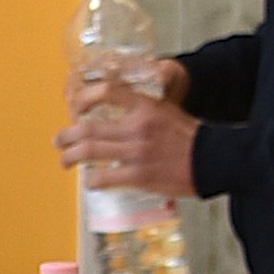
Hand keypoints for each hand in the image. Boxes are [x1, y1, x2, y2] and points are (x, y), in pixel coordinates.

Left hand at [57, 75, 196, 191]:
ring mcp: (136, 152)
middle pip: (87, 128)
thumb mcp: (168, 112)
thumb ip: (143, 111)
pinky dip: (91, 180)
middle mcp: (137, 126)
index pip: (107, 91)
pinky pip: (104, 177)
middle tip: (59, 141)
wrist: (215, 159)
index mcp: (146, 106)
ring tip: (64, 161)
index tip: (74, 106)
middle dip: (66, 135)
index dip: (84, 98)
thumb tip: (119, 117)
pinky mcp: (139, 175)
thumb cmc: (192, 137)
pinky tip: (90, 181)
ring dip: (70, 157)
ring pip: (89, 152)